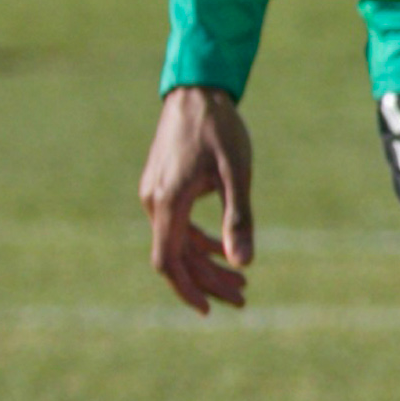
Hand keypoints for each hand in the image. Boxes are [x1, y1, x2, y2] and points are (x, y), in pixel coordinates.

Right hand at [142, 87, 255, 311]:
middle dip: (208, 281)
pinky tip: (226, 250)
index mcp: (167, 202)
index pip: (168, 261)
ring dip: (208, 263)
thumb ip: (239, 219)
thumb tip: (244, 263)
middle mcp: (155, 202)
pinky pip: (178, 225)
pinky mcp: (164, 187)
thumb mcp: (237, 174)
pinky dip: (201, 241)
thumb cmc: (220, 129)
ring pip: (179, 242)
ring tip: (242, 281)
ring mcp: (157, 194)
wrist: (197, 90)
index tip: (210, 310)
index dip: (187, 289)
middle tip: (243, 299)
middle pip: (177, 257)